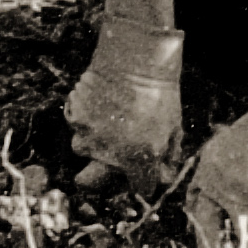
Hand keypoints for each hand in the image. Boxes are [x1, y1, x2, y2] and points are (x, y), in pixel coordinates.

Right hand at [63, 12, 185, 190]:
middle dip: (94, 180)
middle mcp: (107, 153)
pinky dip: (85, 117)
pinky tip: (100, 103)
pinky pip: (76, 124)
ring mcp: (87, 134)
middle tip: (104, 166)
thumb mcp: (173, 126)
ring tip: (108, 120)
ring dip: (92, 141)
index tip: (143, 175)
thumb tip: (163, 175)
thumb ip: (168, 156)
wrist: (134, 58)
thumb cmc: (159, 93)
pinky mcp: (74, 115)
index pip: (140, 188)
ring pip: (82, 148)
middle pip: (88, 183)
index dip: (144, 183)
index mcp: (138, 159)